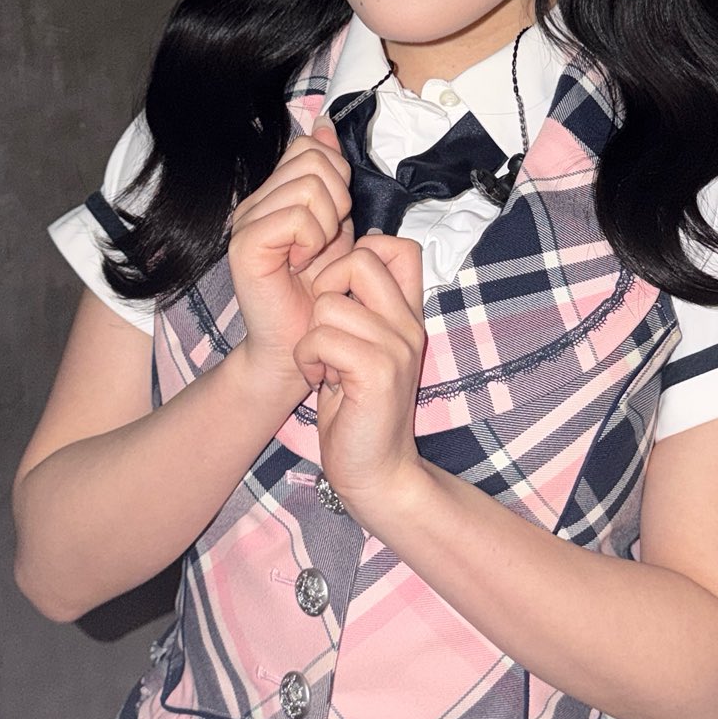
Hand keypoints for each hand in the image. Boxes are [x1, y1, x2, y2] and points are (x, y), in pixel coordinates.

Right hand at [226, 116, 353, 394]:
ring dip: (327, 224)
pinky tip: (301, 264)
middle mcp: (255, 201)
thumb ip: (331, 177)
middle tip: (325, 240)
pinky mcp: (245, 245)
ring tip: (314, 254)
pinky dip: (312, 240)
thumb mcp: (337, 224)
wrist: (300, 342)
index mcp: (275, 194)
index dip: (337, 176)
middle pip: (312, 159)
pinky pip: (297, 218)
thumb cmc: (320, 290)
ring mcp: (245, 221)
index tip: (334, 218)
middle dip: (337, 198)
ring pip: (308, 186)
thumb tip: (324, 125)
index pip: (310, 147)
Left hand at [292, 232, 429, 521]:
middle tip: (324, 331)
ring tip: (324, 366)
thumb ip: (363, 311)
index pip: (396, 245)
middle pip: (360, 258)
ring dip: (311, 336)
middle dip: (326, 288)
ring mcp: (397, 345)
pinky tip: (321, 381)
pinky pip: (321, 336)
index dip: (356, 254)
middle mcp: (409, 323)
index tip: (338, 295)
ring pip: (329, 303)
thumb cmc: (359, 412)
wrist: (377, 472)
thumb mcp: (365, 351)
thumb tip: (338, 263)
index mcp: (409, 314)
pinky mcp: (378, 370)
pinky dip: (308, 358)